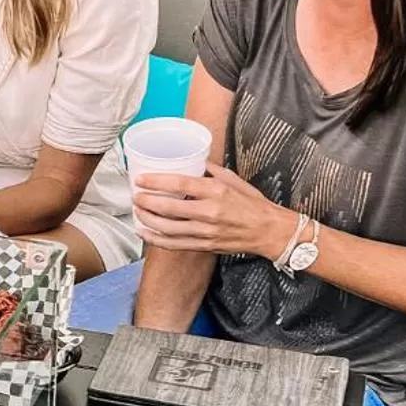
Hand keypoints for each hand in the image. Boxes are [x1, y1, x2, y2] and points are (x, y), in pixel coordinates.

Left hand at [132, 166, 294, 257]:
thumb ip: (210, 170)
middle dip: (146, 202)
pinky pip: (174, 244)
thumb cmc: (253, 204)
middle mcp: (209, 212)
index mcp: (216, 191)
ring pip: (168, 228)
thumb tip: (192, 161)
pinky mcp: (205, 245)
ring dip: (147, 220)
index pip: (179, 184)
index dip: (156, 182)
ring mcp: (206, 231)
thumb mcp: (233, 179)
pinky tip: (144, 232)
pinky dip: (156, 239)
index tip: (141, 179)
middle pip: (169, 208)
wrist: (270, 231)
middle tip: (135, 196)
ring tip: (136, 212)